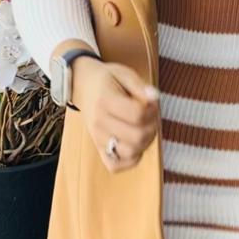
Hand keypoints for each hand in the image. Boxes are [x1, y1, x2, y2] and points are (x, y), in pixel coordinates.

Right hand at [72, 56, 160, 172]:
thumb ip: (140, 86)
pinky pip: (115, 165)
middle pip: (137, 136)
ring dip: (145, 143)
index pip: (137, 114)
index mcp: (105, 101)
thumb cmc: (107, 80)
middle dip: (153, 126)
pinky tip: (135, 144)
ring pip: (130, 152)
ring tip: (144, 129)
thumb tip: (154, 97)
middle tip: (152, 116)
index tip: (153, 103)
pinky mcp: (98, 148)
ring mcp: (97, 138)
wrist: (83, 86)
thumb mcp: (124, 73)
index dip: (153, 109)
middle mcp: (99, 122)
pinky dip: (130, 160)